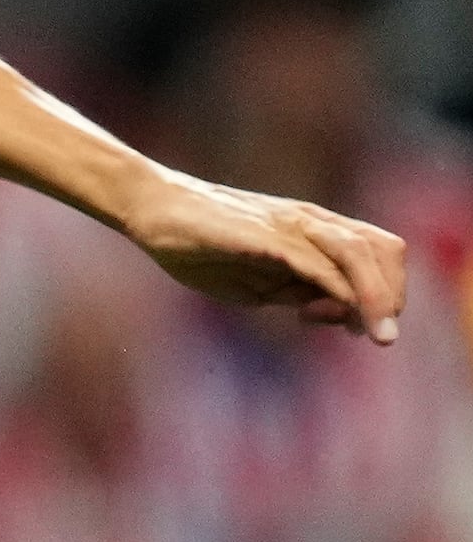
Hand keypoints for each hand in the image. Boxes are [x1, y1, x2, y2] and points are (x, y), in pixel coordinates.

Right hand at [122, 172, 410, 341]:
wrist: (152, 207)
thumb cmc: (193, 243)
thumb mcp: (249, 279)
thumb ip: (289, 291)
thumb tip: (327, 310)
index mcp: (312, 230)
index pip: (375, 256)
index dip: (377, 294)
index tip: (342, 325)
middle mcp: (313, 222)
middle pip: (384, 252)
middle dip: (389, 297)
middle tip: (363, 333)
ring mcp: (293, 225)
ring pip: (362, 255)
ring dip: (377, 298)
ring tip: (376, 334)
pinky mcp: (270, 235)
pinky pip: (320, 263)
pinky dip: (340, 292)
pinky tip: (333, 315)